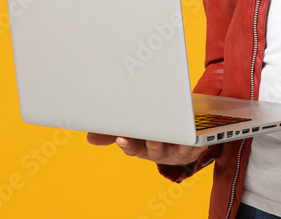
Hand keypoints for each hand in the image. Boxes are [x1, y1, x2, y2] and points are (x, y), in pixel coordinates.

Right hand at [86, 133, 204, 165]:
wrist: (186, 135)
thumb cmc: (156, 131)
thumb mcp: (136, 130)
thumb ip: (113, 132)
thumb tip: (89, 138)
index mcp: (142, 146)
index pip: (132, 148)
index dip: (127, 144)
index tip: (121, 137)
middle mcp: (156, 151)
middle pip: (148, 150)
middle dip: (144, 144)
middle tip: (143, 137)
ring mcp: (173, 150)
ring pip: (168, 149)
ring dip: (162, 143)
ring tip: (158, 135)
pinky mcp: (190, 147)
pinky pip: (189, 145)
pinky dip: (187, 140)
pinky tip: (185, 134)